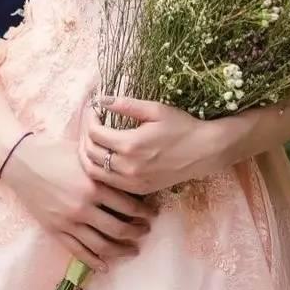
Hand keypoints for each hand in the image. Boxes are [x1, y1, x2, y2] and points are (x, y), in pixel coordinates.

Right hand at [1, 132, 155, 271]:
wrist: (21, 161)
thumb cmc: (54, 152)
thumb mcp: (84, 154)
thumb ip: (104, 166)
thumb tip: (128, 171)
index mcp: (93, 184)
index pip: (128, 204)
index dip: (144, 211)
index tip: (153, 213)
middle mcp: (83, 206)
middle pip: (119, 228)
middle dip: (137, 232)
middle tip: (146, 230)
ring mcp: (69, 221)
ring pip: (102, 245)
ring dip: (121, 250)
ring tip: (133, 250)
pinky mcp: (56, 230)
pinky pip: (79, 251)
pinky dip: (94, 261)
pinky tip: (106, 266)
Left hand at [78, 96, 216, 193]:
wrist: (204, 152)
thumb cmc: (181, 126)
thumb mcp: (155, 110)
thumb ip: (126, 105)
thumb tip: (101, 99)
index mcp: (131, 144)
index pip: (95, 133)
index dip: (89, 119)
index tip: (93, 109)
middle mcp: (128, 166)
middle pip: (90, 154)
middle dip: (84, 137)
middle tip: (89, 124)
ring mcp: (133, 182)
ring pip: (95, 173)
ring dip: (88, 156)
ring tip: (93, 140)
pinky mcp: (139, 189)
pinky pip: (109, 183)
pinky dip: (100, 170)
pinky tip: (105, 157)